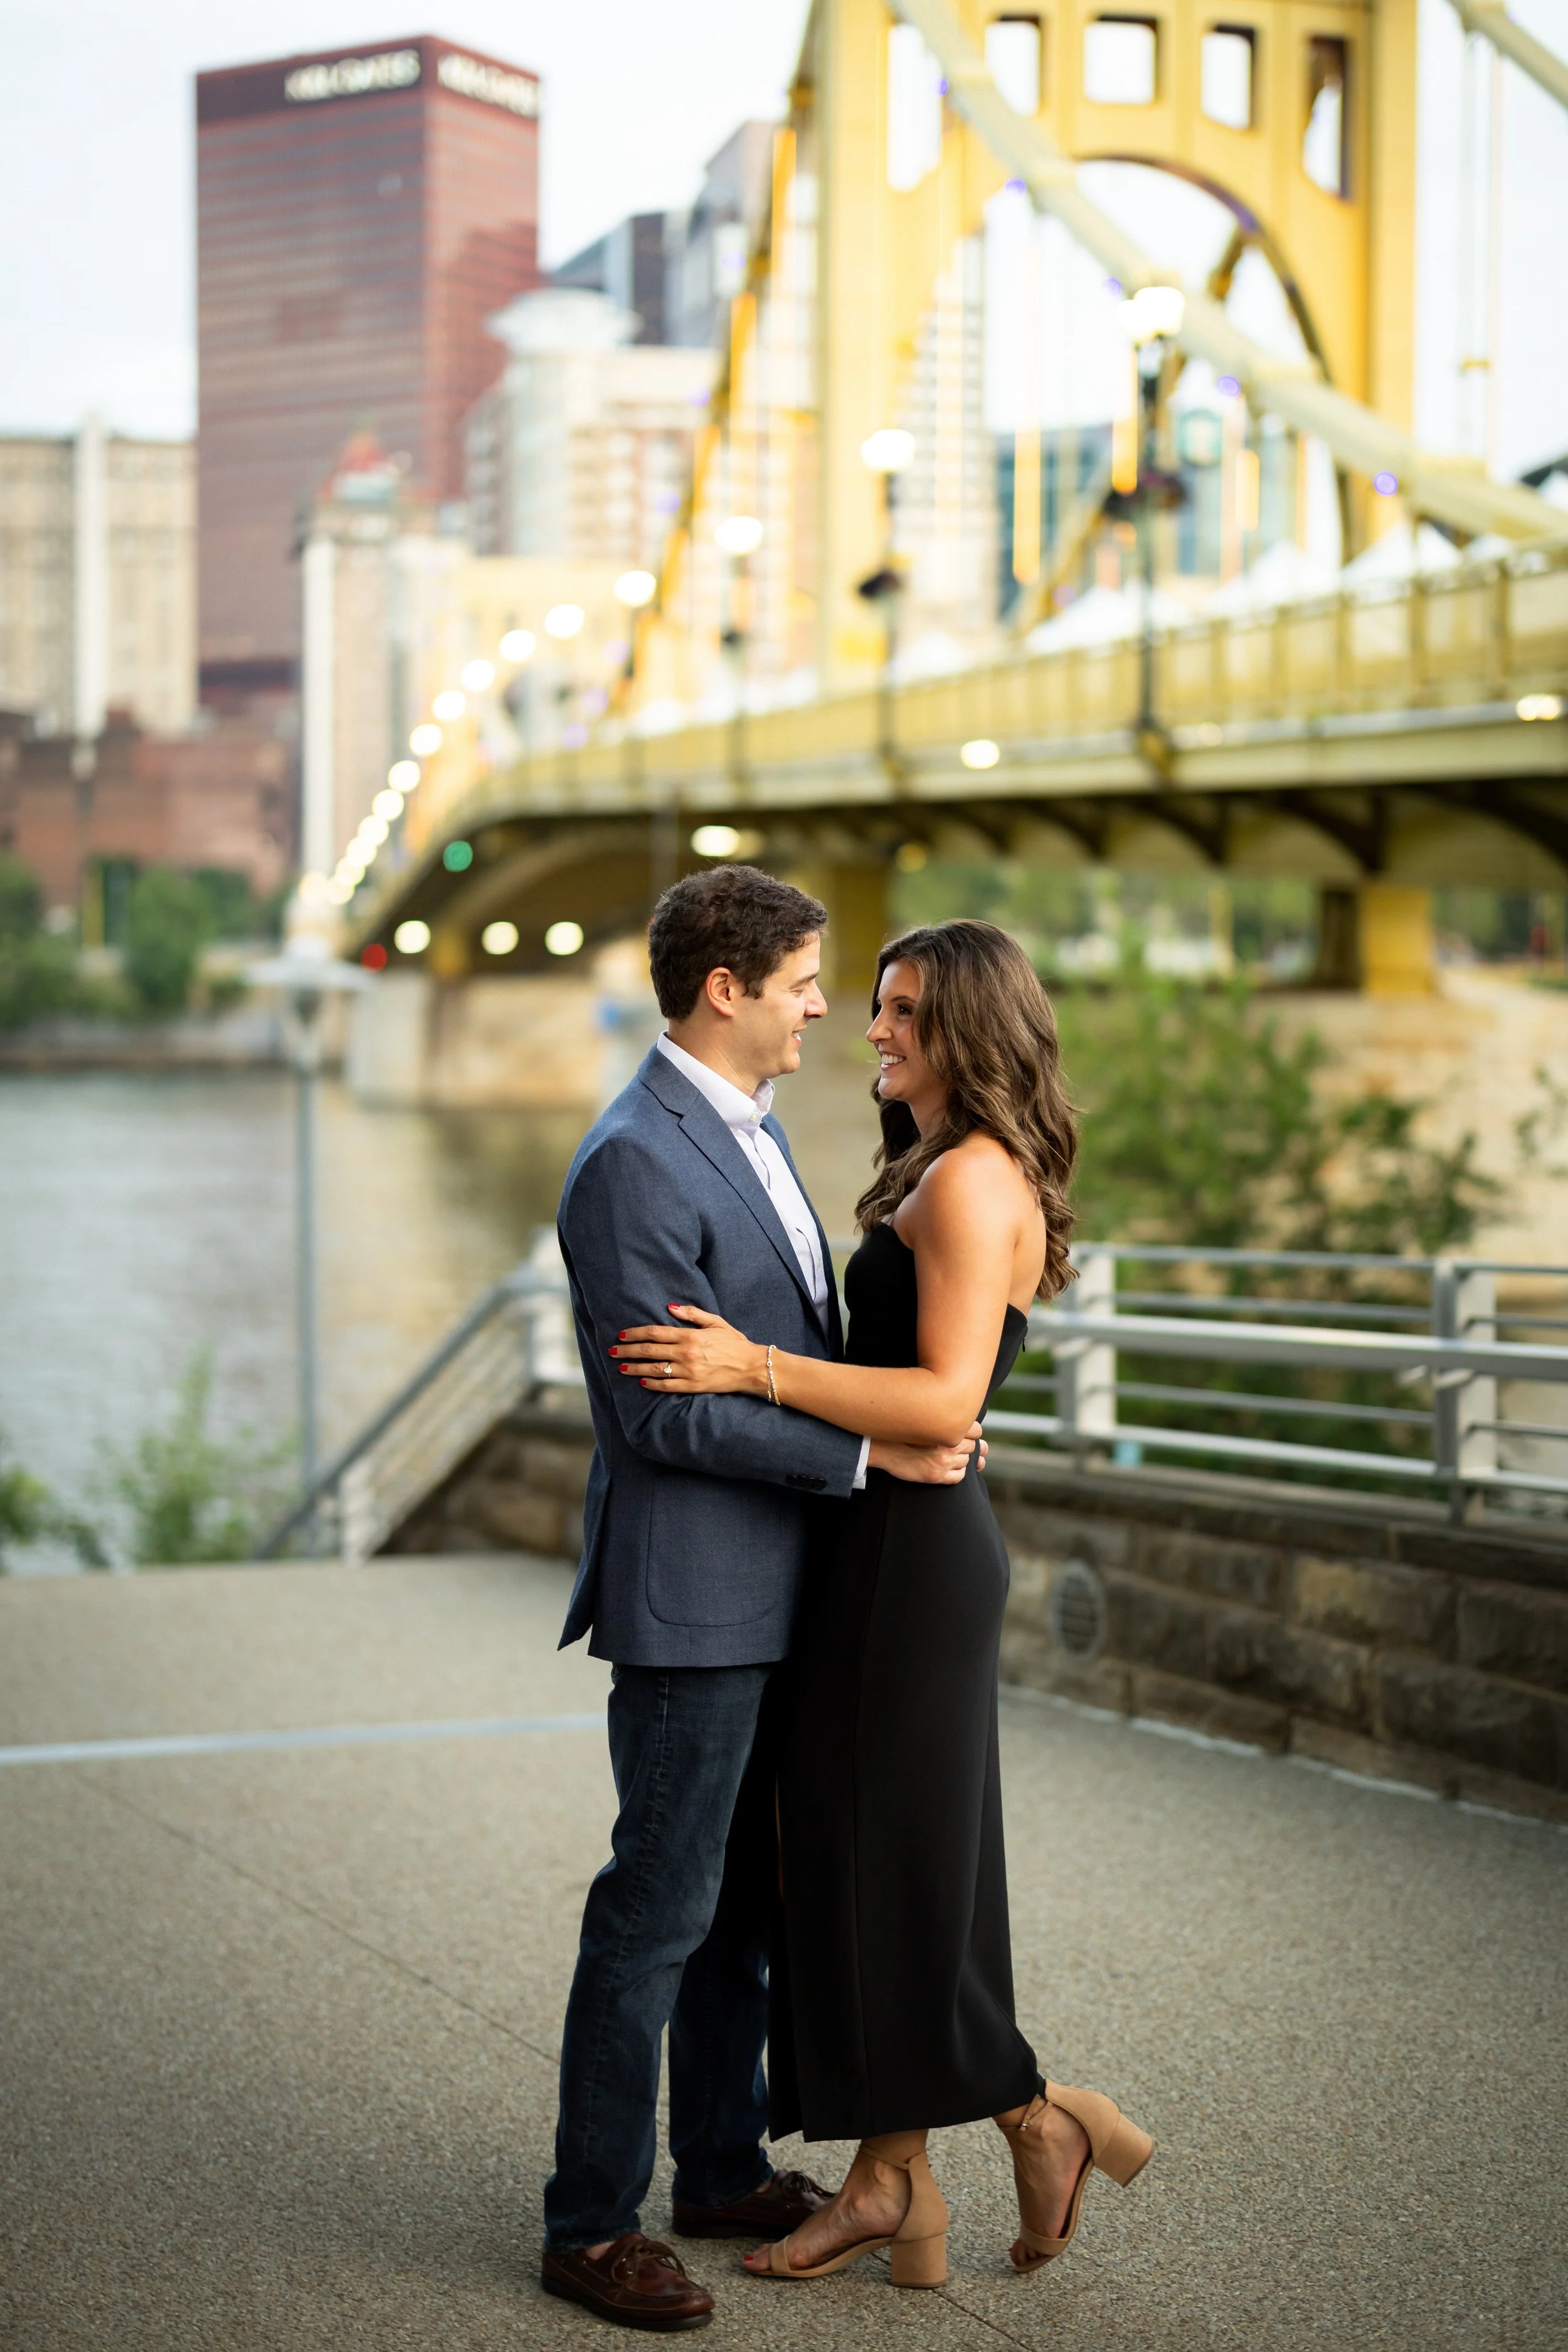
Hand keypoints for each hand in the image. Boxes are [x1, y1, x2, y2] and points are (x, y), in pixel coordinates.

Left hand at [610, 1304, 766, 1394]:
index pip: (655, 1333)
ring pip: (653, 1370)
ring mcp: (688, 1371)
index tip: (622, 1335)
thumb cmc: (734, 1342)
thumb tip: (670, 1307)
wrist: (751, 1367)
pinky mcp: (692, 1386)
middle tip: (612, 1351)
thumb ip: (692, 1314)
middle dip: (627, 1351)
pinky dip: (652, 1384)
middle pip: (649, 1351)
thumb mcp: (716, 1322)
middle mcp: (685, 1353)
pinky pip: (666, 1386)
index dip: (636, 1334)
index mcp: (690, 1335)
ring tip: (620, 1367)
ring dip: (634, 1368)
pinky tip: (642, 1381)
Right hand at [870, 1422, 987, 1484]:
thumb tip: (972, 1427)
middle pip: (973, 1446)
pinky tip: (943, 1467)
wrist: (881, 1447)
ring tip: (943, 1455)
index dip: (971, 1432)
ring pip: (966, 1461)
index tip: (964, 1433)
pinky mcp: (937, 1476)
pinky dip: (955, 1473)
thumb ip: (946, 1418)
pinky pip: (959, 1476)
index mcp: (947, 1427)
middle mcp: (948, 1444)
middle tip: (950, 1445)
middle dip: (965, 1446)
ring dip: (959, 1459)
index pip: (976, 1430)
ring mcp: (944, 1461)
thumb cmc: (902, 1429)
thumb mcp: (925, 1418)